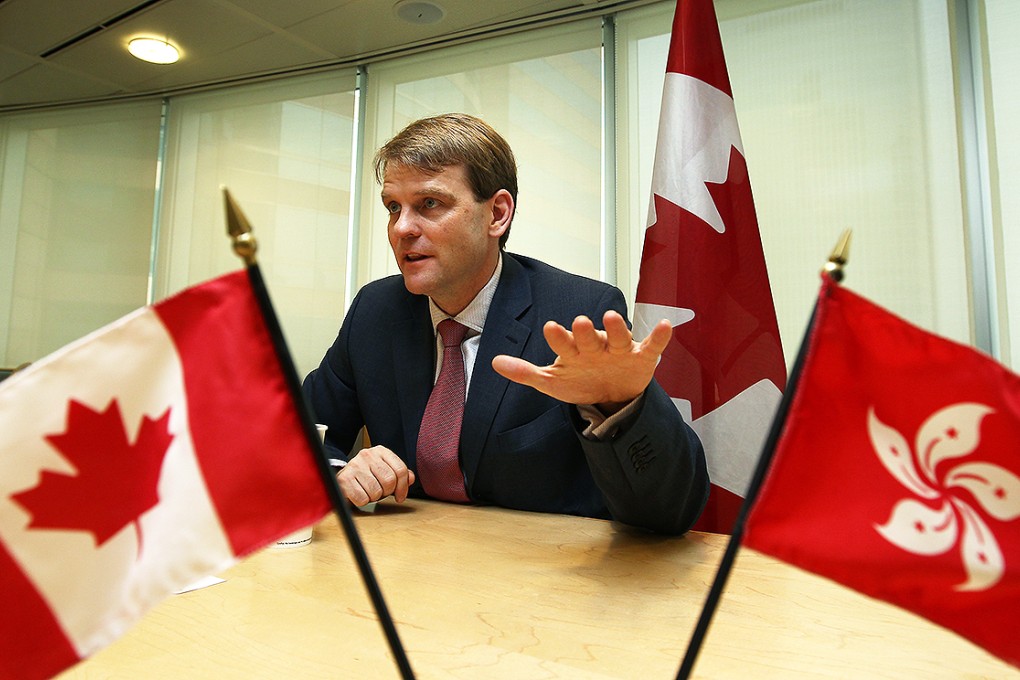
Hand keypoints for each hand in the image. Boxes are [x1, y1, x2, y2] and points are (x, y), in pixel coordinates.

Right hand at [337, 445, 415, 505]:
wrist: (340, 477)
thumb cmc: (364, 475)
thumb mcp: (383, 470)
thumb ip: (399, 474)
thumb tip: (411, 478)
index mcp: (380, 451)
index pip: (400, 469)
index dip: (403, 487)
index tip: (400, 496)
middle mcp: (367, 455)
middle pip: (389, 481)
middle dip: (387, 492)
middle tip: (381, 492)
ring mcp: (355, 466)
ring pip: (376, 491)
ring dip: (374, 497)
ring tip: (368, 491)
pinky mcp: (345, 479)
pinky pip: (362, 498)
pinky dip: (362, 501)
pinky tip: (359, 493)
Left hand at [492, 310, 671, 413]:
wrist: (611, 398)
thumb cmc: (580, 382)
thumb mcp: (552, 381)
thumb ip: (525, 372)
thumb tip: (494, 362)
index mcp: (574, 350)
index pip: (564, 342)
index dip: (558, 337)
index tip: (550, 328)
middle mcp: (596, 346)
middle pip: (590, 337)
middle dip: (585, 331)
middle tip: (580, 322)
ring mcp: (620, 350)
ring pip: (619, 336)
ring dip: (617, 327)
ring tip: (612, 318)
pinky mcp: (641, 357)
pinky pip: (652, 345)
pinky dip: (660, 337)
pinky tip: (665, 326)